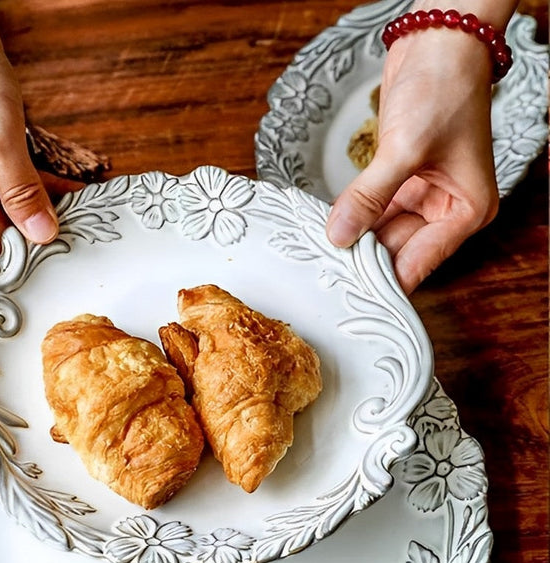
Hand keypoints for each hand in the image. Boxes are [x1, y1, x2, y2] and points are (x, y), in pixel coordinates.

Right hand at [0, 0, 58, 291]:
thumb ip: (21, 189)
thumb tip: (43, 237)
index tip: (31, 297)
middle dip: (29, 248)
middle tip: (74, 256)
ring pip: (5, 218)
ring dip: (39, 219)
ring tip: (80, 223)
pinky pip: (11, 191)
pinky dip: (38, 193)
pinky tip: (73, 197)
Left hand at [326, 24, 502, 293]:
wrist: (436, 43)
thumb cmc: (443, 87)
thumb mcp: (405, 148)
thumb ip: (370, 196)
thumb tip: (340, 235)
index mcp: (466, 210)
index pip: (420, 262)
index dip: (385, 279)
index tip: (351, 294)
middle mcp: (446, 209)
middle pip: (398, 252)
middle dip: (363, 260)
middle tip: (325, 276)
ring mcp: (421, 196)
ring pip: (381, 234)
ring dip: (353, 240)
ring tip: (320, 256)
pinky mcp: (399, 182)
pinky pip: (372, 211)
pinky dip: (352, 217)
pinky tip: (327, 228)